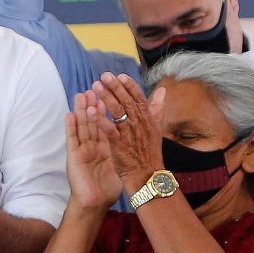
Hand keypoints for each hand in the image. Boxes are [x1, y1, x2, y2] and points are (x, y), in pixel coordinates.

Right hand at [64, 91, 121, 212]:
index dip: (109, 107)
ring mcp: (82, 149)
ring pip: (82, 125)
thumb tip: (142, 134)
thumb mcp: (123, 162)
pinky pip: (72, 139)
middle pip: (93, 120)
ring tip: (81, 94)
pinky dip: (70, 126)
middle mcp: (92, 144)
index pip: (107, 121)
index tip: (112, 91)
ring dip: (81, 109)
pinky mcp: (74, 156)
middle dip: (94, 102)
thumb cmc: (109, 185)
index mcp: (104, 145)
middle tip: (96, 85)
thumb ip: (131, 145)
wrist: (96, 202)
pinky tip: (69, 114)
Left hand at [92, 73, 162, 187]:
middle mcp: (139, 123)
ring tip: (95, 86)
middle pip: (126, 100)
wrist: (147, 176)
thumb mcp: (156, 129)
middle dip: (115, 87)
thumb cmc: (149, 154)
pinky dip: (100, 119)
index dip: (129, 86)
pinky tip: (91, 111)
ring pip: (117, 111)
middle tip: (104, 75)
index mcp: (148, 119)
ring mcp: (129, 133)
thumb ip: (157, 109)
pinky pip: (109, 128)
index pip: (139, 97)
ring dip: (106, 97)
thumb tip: (162, 90)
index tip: (120, 75)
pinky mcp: (119, 144)